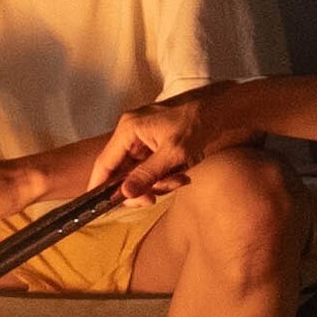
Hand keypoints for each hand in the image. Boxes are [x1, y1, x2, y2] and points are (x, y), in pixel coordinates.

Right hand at [89, 87, 226, 202]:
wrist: (220, 110)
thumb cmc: (196, 123)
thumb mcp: (173, 153)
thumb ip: (147, 174)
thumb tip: (124, 194)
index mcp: (128, 130)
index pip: (104, 163)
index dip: (98, 186)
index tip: (96, 207)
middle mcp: (130, 133)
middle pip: (121, 173)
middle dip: (140, 188)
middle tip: (154, 198)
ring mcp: (142, 139)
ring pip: (138, 174)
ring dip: (157, 183)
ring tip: (179, 178)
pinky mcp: (154, 145)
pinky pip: (151, 168)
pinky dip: (164, 176)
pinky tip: (181, 173)